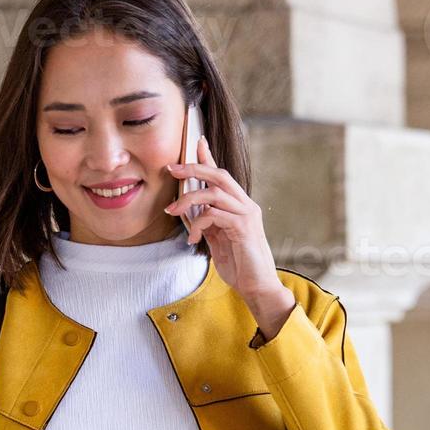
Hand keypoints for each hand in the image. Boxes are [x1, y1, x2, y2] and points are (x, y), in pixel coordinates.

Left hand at [165, 136, 295, 335]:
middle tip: (172, 169)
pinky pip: (214, 214)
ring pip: (214, 192)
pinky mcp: (243, 228)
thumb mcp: (218, 239)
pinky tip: (193, 238)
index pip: (223, 175)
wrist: (257, 287)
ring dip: (188, 199)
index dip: (209, 157)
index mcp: (240, 205)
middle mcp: (246, 205)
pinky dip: (198, 223)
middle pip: (219, 175)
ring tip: (172, 210)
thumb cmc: (240, 264)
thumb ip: (209, 223)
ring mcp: (246, 215)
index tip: (196, 142)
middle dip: (194, 168)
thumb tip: (192, 212)